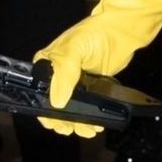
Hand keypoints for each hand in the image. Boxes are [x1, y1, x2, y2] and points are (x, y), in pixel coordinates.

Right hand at [32, 20, 120, 137]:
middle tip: (72, 129)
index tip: (56, 123)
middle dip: (63, 121)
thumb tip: (58, 101)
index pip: (38, 93)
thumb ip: (64, 73)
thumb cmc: (95, 32)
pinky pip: (87, 107)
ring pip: (71, 109)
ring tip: (88, 129)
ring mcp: (75, 83)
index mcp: (46, 64)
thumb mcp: (74, 48)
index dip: (45, 111)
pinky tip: (96, 124)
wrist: (122, 31)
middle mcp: (58, 75)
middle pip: (55, 105)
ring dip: (78, 123)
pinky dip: (90, 118)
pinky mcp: (91, 87)